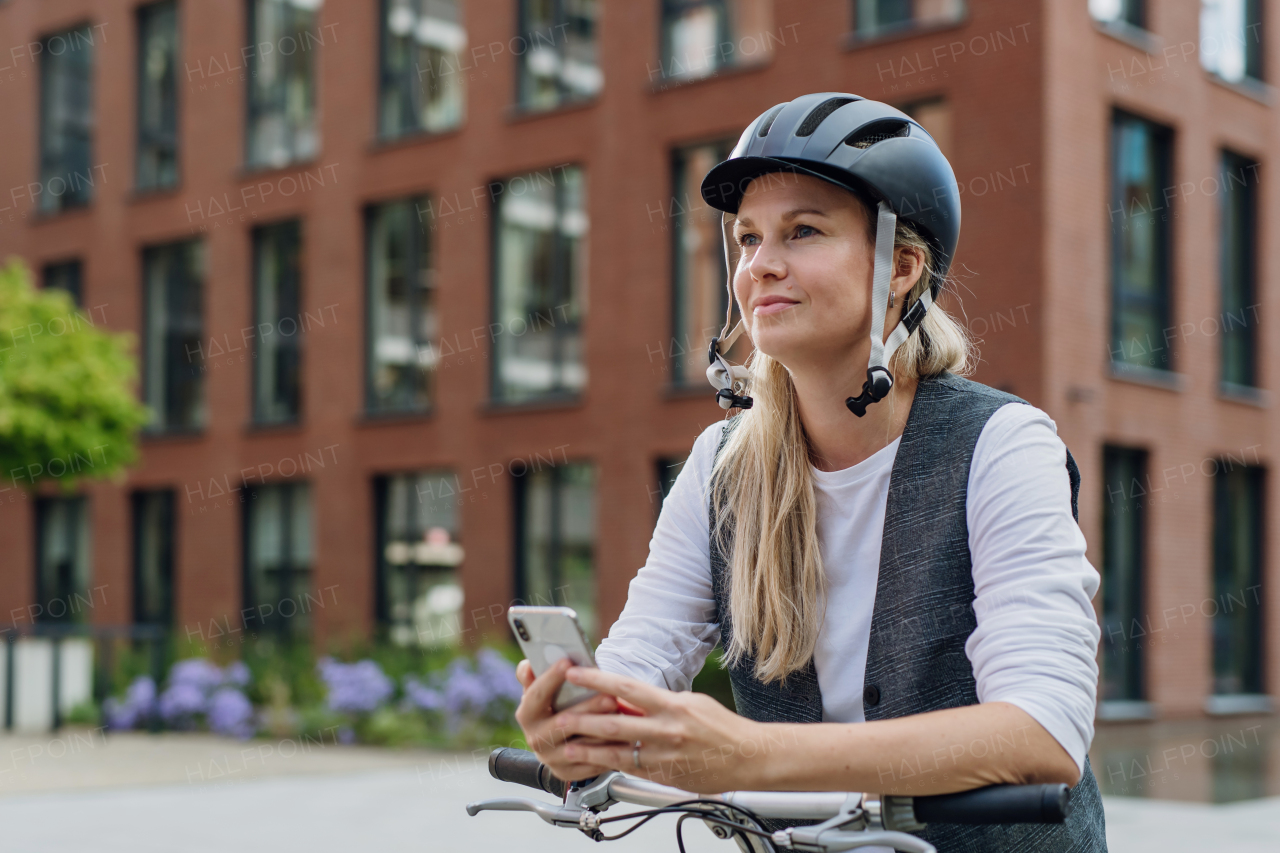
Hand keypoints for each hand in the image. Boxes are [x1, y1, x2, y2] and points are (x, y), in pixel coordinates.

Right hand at [514, 658, 619, 782]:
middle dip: (588, 708)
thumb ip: (533, 676)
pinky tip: (622, 738)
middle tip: (610, 697)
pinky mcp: (566, 773)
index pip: (536, 695)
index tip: (566, 662)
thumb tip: (527, 665)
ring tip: (622, 716)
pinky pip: (590, 764)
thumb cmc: (553, 708)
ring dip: (603, 731)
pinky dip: (607, 750)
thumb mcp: (541, 691)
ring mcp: (551, 758)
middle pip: (563, 723)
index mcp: (527, 715)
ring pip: (581, 746)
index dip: (550, 679)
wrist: (557, 743)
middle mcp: (535, 739)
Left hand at [553, 666, 764, 793]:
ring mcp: (663, 756)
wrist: (747, 757)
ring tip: (567, 746)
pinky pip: (631, 770)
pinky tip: (595, 763)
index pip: (626, 687)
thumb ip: (657, 702)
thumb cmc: (721, 727)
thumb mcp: (690, 702)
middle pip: (614, 723)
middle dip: (583, 720)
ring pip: (616, 752)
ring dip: (588, 749)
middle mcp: (665, 730)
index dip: (597, 680)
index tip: (575, 674)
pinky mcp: (663, 777)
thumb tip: (627, 697)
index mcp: (672, 705)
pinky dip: (610, 765)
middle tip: (560, 716)